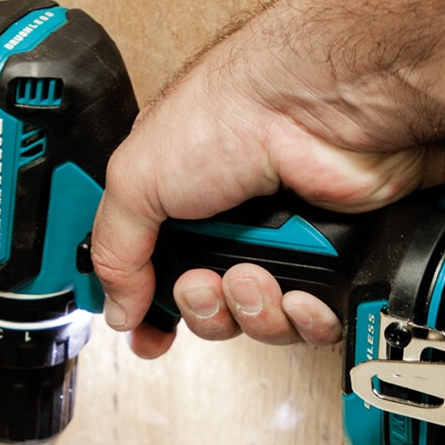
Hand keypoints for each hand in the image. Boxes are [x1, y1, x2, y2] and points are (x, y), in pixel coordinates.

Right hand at [91, 5, 425, 358]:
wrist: (312, 109)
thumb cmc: (229, 116)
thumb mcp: (136, 179)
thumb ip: (114, 249)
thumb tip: (116, 307)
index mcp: (180, 212)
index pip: (158, 283)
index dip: (153, 317)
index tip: (148, 335)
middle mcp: (231, 234)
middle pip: (211, 316)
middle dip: (203, 311)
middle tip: (203, 282)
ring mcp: (282, 250)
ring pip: (260, 326)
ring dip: (250, 310)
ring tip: (253, 274)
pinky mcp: (330, 266)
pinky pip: (313, 326)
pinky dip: (303, 318)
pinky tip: (299, 291)